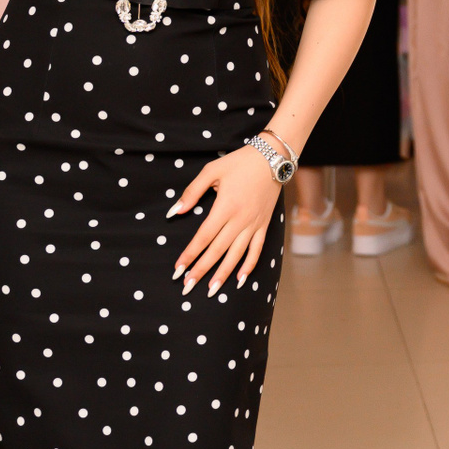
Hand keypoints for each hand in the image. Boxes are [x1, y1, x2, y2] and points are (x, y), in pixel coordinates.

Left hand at [168, 145, 283, 295]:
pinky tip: (240, 280)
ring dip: (223, 274)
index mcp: (225, 207)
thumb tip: (175, 212)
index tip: (178, 269)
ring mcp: (254, 224)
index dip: (190, 254)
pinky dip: (249, 266)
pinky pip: (257, 250)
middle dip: (201, 270)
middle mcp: (240, 220)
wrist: (273, 157)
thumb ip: (192, 192)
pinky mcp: (264, 225)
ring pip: (236, 255)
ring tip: (210, 291)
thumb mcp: (212, 171)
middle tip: (187, 286)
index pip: (203, 237)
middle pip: (217, 251)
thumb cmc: (240, 162)